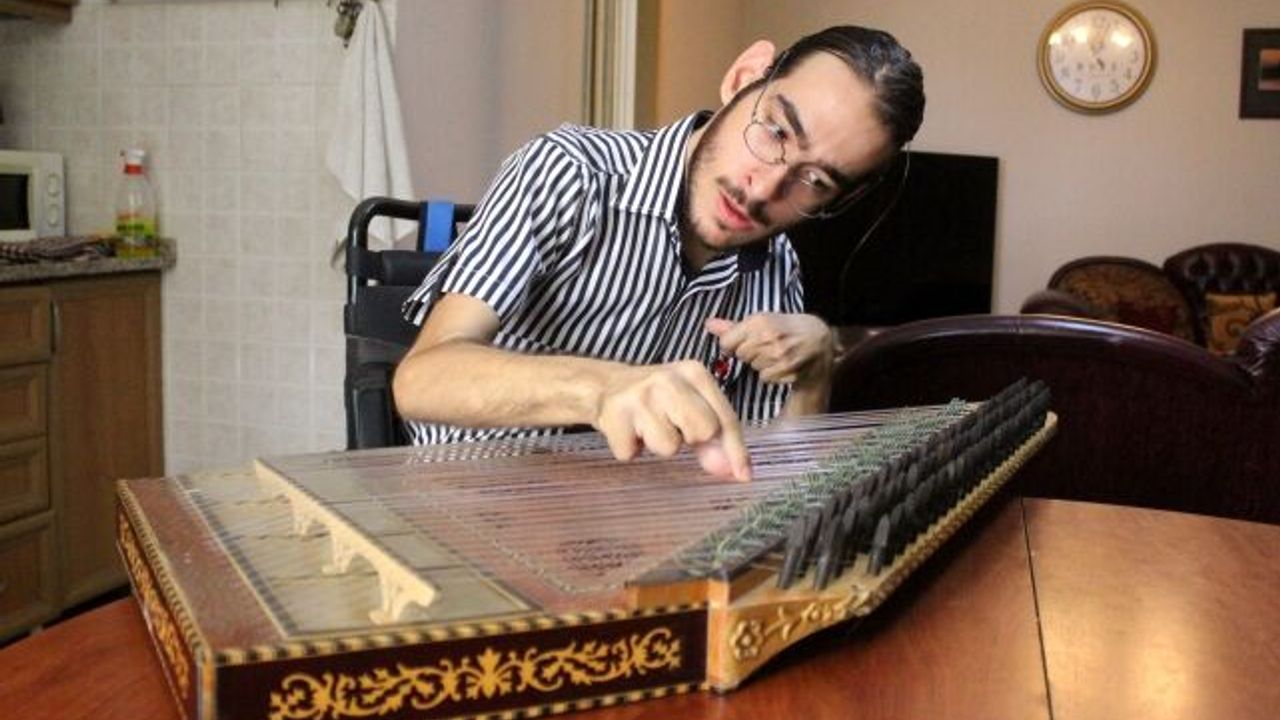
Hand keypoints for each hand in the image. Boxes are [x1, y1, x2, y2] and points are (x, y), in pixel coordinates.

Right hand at [593, 360, 751, 480]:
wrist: (606, 386)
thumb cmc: (658, 400)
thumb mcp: (690, 408)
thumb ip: (715, 439)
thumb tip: (736, 473)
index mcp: (694, 373)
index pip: (724, 418)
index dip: (736, 451)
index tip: (744, 476)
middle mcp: (668, 379)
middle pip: (703, 432)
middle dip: (689, 439)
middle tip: (671, 426)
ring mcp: (639, 395)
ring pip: (668, 447)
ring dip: (658, 446)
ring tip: (647, 427)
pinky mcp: (614, 414)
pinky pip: (634, 454)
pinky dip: (631, 450)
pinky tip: (628, 431)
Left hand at [705, 313, 833, 384]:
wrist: (819, 341)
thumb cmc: (788, 328)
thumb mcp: (763, 320)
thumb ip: (733, 326)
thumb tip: (708, 324)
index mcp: (759, 321)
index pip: (727, 342)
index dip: (731, 344)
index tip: (739, 343)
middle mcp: (768, 337)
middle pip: (740, 355)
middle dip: (749, 352)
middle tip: (764, 346)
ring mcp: (778, 355)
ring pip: (753, 367)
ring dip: (761, 363)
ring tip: (776, 353)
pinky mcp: (786, 370)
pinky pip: (765, 377)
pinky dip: (771, 374)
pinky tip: (782, 364)